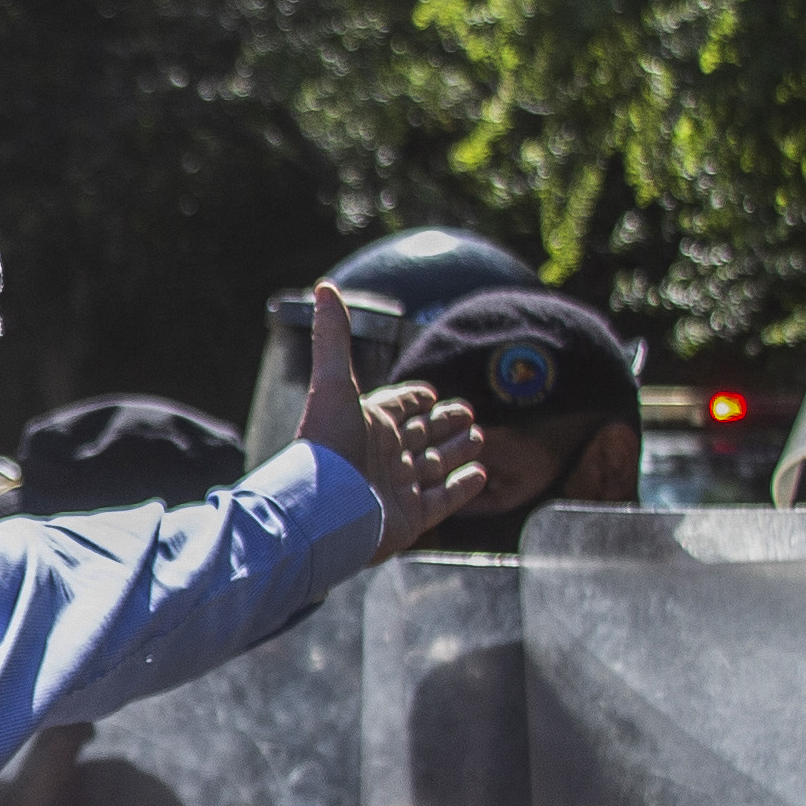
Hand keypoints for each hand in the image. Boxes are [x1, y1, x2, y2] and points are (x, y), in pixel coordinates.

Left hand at [293, 284, 487, 562]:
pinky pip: (442, 501)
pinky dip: (462, 488)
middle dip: (442, 422)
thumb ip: (333, 337)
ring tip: (478, 438)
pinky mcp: (410, 518)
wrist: (324, 511)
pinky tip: (480, 473)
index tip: (430, 393)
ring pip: (434, 465)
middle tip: (467, 411)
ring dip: (456, 451)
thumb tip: (324, 286)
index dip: (413, 399)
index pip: (397, 407)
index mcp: (368, 426)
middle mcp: (383, 457)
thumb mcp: (334, 384)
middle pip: (421, 434)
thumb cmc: (328, 446)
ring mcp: (398, 489)